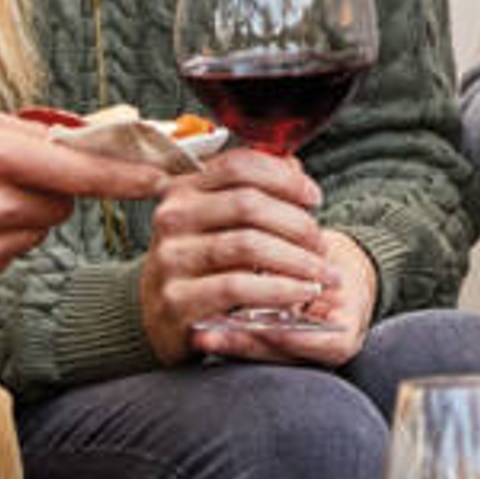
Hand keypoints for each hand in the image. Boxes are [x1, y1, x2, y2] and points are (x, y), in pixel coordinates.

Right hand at [0, 99, 159, 290]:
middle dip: (49, 191)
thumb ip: (22, 132)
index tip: (164, 181)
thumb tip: (76, 142)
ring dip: (19, 217)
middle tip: (6, 173)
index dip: (128, 180)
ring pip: (33, 234)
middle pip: (61, 207)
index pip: (81, 174)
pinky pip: (5, 258)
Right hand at [138, 152, 348, 363]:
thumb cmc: (198, 261)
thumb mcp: (217, 220)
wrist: (157, 314)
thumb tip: (293, 165)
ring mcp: (172, 258)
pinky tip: (300, 293)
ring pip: (247, 245)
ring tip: (322, 275)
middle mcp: (173, 217)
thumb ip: (252, 190)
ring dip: (296, 260)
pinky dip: (279, 289)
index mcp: (184, 189)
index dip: (284, 178)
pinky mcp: (177, 299)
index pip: (239, 165)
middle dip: (297, 224)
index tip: (314, 198)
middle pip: (249, 204)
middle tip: (322, 246)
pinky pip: (238, 287)